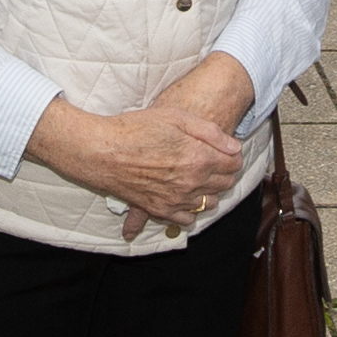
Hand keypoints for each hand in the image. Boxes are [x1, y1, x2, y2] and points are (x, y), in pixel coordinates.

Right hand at [36, 92, 247, 240]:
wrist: (102, 151)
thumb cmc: (136, 129)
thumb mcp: (176, 117)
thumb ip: (210, 133)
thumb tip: (234, 147)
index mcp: (199, 158)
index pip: (233, 164)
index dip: (233, 156)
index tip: (226, 151)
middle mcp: (191, 183)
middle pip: (224, 184)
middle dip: (224, 173)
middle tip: (214, 161)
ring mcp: (176, 199)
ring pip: (209, 203)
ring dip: (210, 191)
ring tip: (198, 177)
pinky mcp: (160, 210)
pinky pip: (187, 218)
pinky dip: (191, 209)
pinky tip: (184, 195)